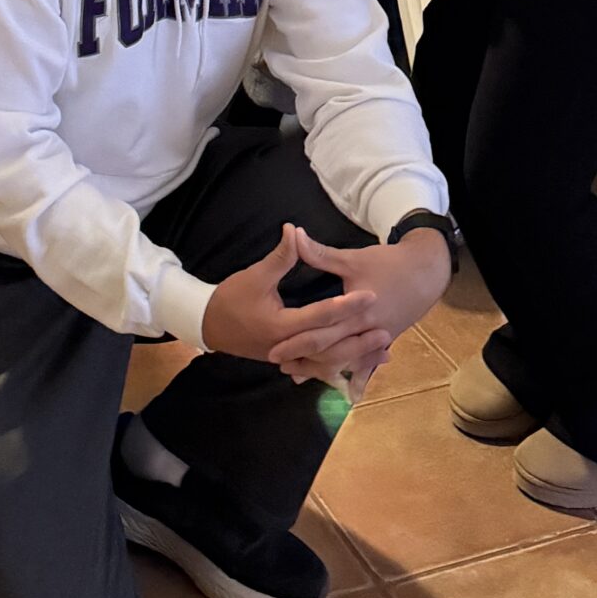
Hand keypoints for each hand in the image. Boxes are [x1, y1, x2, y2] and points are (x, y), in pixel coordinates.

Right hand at [202, 226, 390, 385]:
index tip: (370, 295)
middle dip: (359, 338)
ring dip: (357, 357)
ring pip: (329, 364)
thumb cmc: (231, 299)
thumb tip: (295, 230)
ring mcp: (290, 358)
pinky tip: (364, 364)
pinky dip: (343, 366)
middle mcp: (289, 348)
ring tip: (385, 349)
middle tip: (386, 327)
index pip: (320, 317)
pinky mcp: (292, 360)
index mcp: (281, 326)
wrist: (210, 325)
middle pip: (330, 347)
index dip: (346, 306)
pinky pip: (321, 368)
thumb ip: (280, 257)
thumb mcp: (255, 276)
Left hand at [272, 229, 451, 391]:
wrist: (426, 273)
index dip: (296, 343)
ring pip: (345, 362)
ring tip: (296, 373)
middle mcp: (366, 333)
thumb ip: (321, 253)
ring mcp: (376, 340)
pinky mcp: (383, 341)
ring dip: (321, 368)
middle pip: (330, 353)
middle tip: (277, 364)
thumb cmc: (388, 264)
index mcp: (356, 314)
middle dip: (304, 360)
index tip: (273, 350)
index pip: (320, 334)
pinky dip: (344, 368)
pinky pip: (361, 362)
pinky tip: (329, 375)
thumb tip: (293, 235)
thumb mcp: (353, 258)